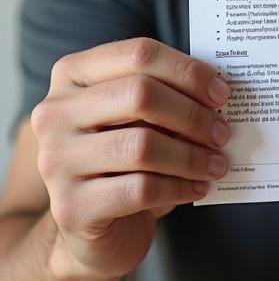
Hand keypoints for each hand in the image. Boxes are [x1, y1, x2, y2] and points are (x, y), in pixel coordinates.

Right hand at [30, 38, 230, 280]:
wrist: (92, 226)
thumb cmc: (122, 158)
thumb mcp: (137, 116)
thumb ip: (165, 93)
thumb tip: (217, 91)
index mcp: (72, 74)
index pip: (138, 54)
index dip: (187, 71)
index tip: (220, 93)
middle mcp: (54, 112)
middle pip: (140, 94)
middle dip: (192, 114)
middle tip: (221, 132)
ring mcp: (56, 160)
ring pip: (142, 145)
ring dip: (191, 155)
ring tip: (216, 163)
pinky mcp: (71, 207)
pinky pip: (141, 189)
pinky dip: (179, 187)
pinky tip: (197, 188)